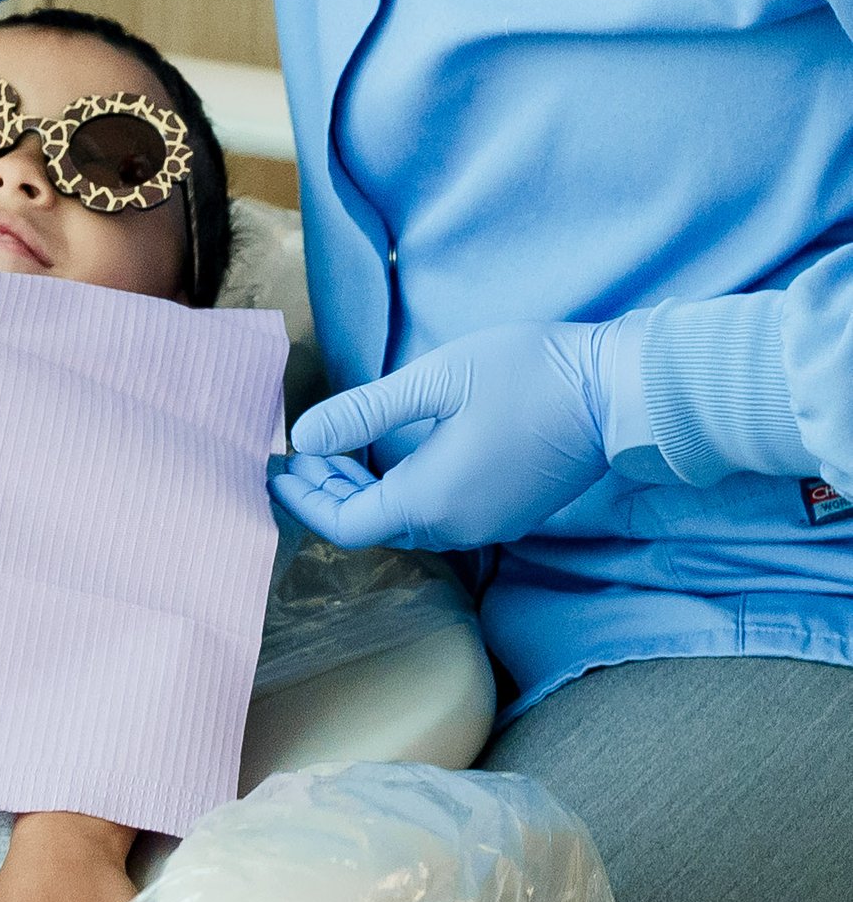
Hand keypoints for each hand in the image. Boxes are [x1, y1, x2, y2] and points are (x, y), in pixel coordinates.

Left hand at [270, 320, 614, 550]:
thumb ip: (365, 412)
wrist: (624, 390)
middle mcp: (456, 527)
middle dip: (328, 492)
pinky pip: (436, 515)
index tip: (278, 469)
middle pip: (370, 526)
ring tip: (336, 450)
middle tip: (302, 451)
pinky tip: (388, 457)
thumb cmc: (533, 374)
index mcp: (430, 500)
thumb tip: (304, 437)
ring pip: (403, 522)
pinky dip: (399, 491)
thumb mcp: (437, 379)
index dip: (305, 500)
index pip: (344, 524)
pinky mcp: (507, 512)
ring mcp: (486, 524)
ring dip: (363, 491)